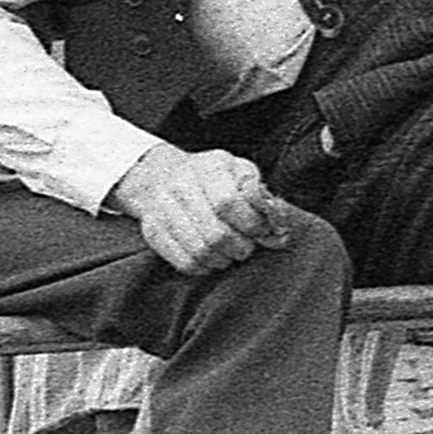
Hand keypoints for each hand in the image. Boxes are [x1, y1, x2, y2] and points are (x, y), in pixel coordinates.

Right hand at [108, 144, 303, 275]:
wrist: (161, 176)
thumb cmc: (213, 177)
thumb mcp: (240, 173)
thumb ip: (262, 196)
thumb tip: (279, 227)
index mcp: (209, 166)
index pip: (228, 202)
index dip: (250, 224)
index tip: (260, 231)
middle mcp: (181, 185)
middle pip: (215, 233)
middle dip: (240, 247)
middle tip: (246, 247)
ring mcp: (163, 210)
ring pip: (200, 252)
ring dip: (223, 259)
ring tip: (230, 253)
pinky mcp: (153, 233)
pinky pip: (184, 262)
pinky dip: (205, 267)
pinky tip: (213, 258)